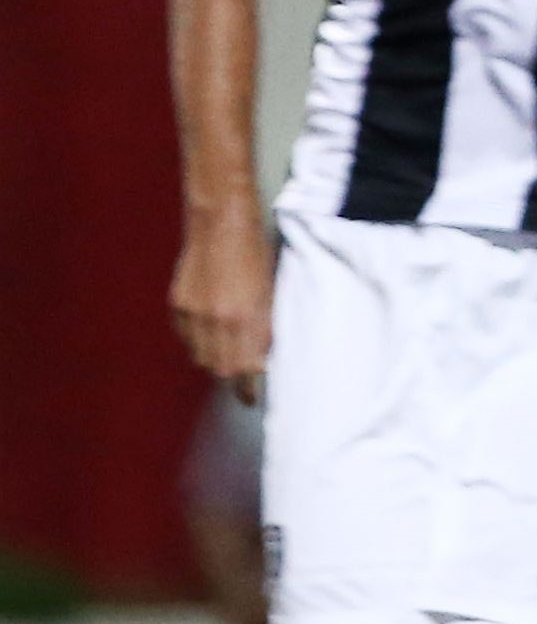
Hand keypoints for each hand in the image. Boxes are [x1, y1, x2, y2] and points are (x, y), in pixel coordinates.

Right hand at [171, 211, 274, 402]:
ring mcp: (193, 313)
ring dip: (215, 359)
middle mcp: (217, 320)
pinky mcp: (177, 305)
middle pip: (221, 369)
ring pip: (201, 356)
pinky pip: (186, 337)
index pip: (245, 369)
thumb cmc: (256, 253)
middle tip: (244, 376)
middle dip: (233, 376)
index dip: (247, 389)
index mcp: (246, 318)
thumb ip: (264, 328)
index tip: (251, 399)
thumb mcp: (271, 294)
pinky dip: (198, 340)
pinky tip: (210, 330)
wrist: (222, 223)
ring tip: (228, 350)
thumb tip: (260, 359)